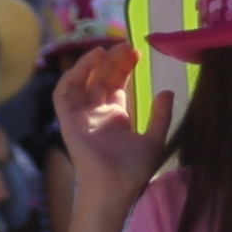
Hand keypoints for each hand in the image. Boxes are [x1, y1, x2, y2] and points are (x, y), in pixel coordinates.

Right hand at [53, 38, 168, 192]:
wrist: (115, 186)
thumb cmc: (134, 170)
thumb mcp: (155, 139)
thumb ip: (161, 116)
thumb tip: (167, 92)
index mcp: (115, 115)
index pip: (116, 82)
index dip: (124, 66)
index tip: (136, 52)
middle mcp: (96, 112)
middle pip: (100, 77)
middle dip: (111, 60)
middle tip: (124, 45)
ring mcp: (81, 114)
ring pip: (81, 80)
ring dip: (91, 63)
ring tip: (105, 50)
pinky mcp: (68, 119)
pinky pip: (64, 93)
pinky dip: (73, 75)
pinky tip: (89, 62)